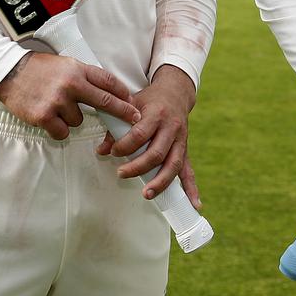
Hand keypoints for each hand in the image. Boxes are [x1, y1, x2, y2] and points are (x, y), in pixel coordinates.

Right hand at [0, 52, 140, 139]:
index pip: (108, 81)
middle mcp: (71, 84)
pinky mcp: (44, 116)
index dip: (123, 93)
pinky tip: (49, 118)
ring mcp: (58, 101)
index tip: (133, 102)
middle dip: (122, 112)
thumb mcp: (66, 64)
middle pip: (104, 101)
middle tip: (134, 118)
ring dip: (71, 118)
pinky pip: (62, 132)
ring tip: (56, 106)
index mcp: (78, 69)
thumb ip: (84, 76)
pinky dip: (58, 129)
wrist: (10, 72)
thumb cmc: (39, 69)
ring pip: (78, 120)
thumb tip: (107, 92)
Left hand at [96, 64, 199, 204]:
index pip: (140, 134)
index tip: (112, 151)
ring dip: (160, 182)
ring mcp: (181, 140)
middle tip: (121, 173)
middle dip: (138, 167)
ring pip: (173, 164)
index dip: (125, 145)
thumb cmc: (150, 99)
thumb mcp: (131, 104)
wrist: (176, 91)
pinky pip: (189, 170)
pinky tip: (194, 204)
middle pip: (157, 152)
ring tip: (146, 194)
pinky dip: (191, 188)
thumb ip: (115, 126)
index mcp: (157, 114)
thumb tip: (100, 150)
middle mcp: (172, 127)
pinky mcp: (185, 149)